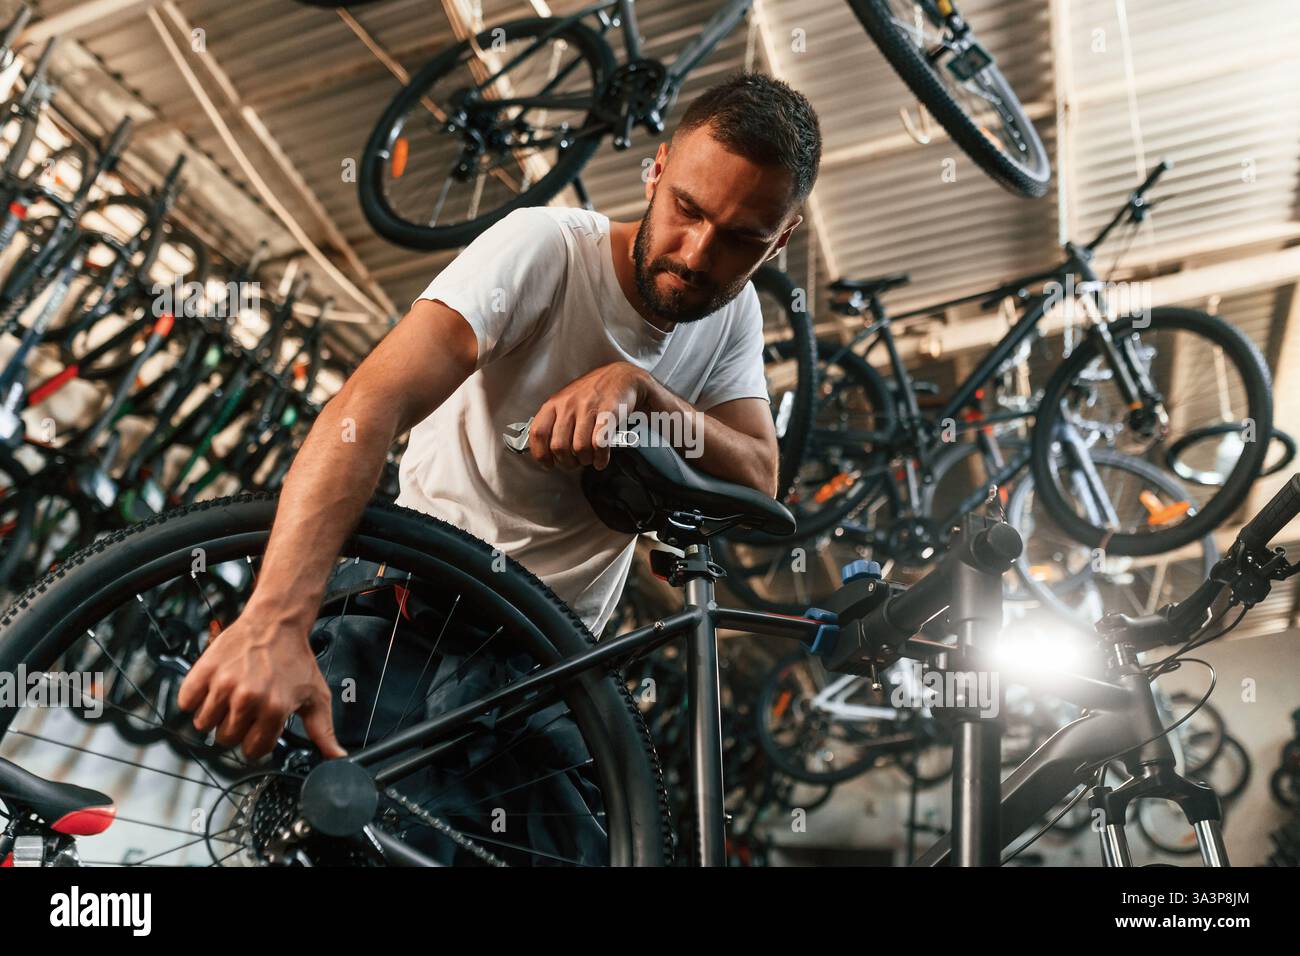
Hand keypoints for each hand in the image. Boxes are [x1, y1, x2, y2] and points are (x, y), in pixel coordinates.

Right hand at [176, 602, 344, 760]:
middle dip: (235, 728)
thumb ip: (323, 731)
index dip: (256, 742)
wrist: (276, 623)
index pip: (253, 750)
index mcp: (275, 709)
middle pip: (226, 739)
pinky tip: (213, 689)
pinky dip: (195, 699)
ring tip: (229, 698)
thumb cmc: (295, 659)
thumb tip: (336, 757)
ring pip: (204, 724)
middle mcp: (248, 699)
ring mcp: (224, 685)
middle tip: (245, 709)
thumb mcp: (316, 696)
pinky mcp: (204, 672)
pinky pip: (186, 702)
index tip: (258, 729)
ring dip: (214, 715)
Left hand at [528, 361, 647, 470]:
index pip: (538, 433)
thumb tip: (544, 449)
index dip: (541, 454)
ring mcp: (588, 408)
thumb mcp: (566, 401)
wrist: (621, 376)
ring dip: (585, 460)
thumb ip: (554, 421)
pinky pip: (599, 444)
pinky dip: (600, 458)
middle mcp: (568, 405)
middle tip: (574, 462)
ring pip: (579, 448)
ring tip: (589, 459)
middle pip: (559, 446)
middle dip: (567, 462)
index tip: (549, 463)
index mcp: (554, 403)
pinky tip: (601, 459)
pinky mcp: (608, 413)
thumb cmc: (592, 393)